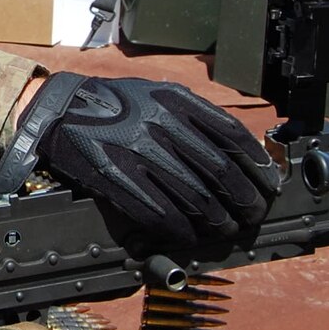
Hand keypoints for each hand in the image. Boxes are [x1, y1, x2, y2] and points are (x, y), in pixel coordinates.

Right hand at [11, 74, 277, 245]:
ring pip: (194, 195)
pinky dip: (181, 228)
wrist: (60, 109)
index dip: (256, 165)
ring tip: (226, 228)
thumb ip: (192, 117)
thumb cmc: (113, 104)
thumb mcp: (156, 95)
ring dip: (217, 219)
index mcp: (175, 101)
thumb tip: (234, 151)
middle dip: (243, 198)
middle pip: (219, 171)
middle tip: (253, 213)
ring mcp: (138, 152)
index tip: (268, 183)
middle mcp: (160, 124)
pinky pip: (159, 210)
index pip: (231, 136)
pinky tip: (190, 234)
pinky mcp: (117, 178)